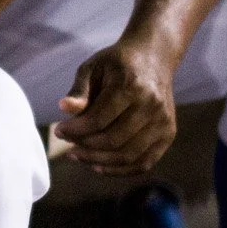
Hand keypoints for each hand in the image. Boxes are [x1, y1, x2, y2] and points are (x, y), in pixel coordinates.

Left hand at [53, 37, 178, 175]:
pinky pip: (143, 163)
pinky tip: (97, 166)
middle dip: (84, 146)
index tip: (58, 130)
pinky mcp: (168, 134)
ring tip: (77, 155)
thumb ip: (79, 90)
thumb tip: (64, 108)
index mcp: (131, 85)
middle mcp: (152, 105)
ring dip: (97, 161)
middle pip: (113, 140)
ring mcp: (163, 121)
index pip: (98, 120)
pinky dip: (119, 170)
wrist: (153, 58)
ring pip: (128, 155)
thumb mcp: (92, 67)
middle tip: (67, 144)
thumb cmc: (116, 64)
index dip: (74, 130)